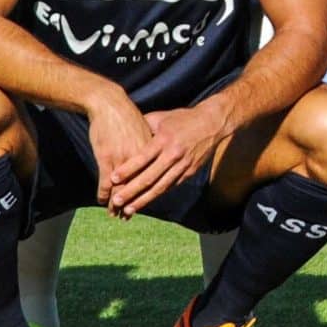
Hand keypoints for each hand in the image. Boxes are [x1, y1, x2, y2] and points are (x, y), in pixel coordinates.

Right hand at [83, 91, 157, 217]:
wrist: (110, 103)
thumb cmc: (126, 115)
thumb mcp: (147, 128)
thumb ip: (151, 143)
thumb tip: (158, 153)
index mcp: (153, 151)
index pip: (154, 177)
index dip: (147, 192)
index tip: (143, 203)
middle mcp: (141, 159)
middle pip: (139, 188)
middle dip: (133, 203)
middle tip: (127, 216)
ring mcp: (124, 160)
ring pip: (122, 189)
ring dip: (117, 203)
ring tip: (115, 213)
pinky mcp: (108, 159)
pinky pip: (106, 184)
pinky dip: (103, 194)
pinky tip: (101, 200)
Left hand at [110, 104, 227, 215]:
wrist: (213, 123)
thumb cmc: (184, 118)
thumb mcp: (162, 117)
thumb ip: (143, 125)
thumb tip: (125, 132)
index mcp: (164, 139)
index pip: (142, 158)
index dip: (127, 170)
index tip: (112, 179)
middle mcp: (173, 154)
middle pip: (149, 177)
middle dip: (131, 191)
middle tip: (116, 201)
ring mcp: (183, 165)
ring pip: (160, 187)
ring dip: (143, 200)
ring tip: (129, 209)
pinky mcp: (189, 172)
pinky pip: (170, 186)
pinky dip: (157, 195)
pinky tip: (146, 202)